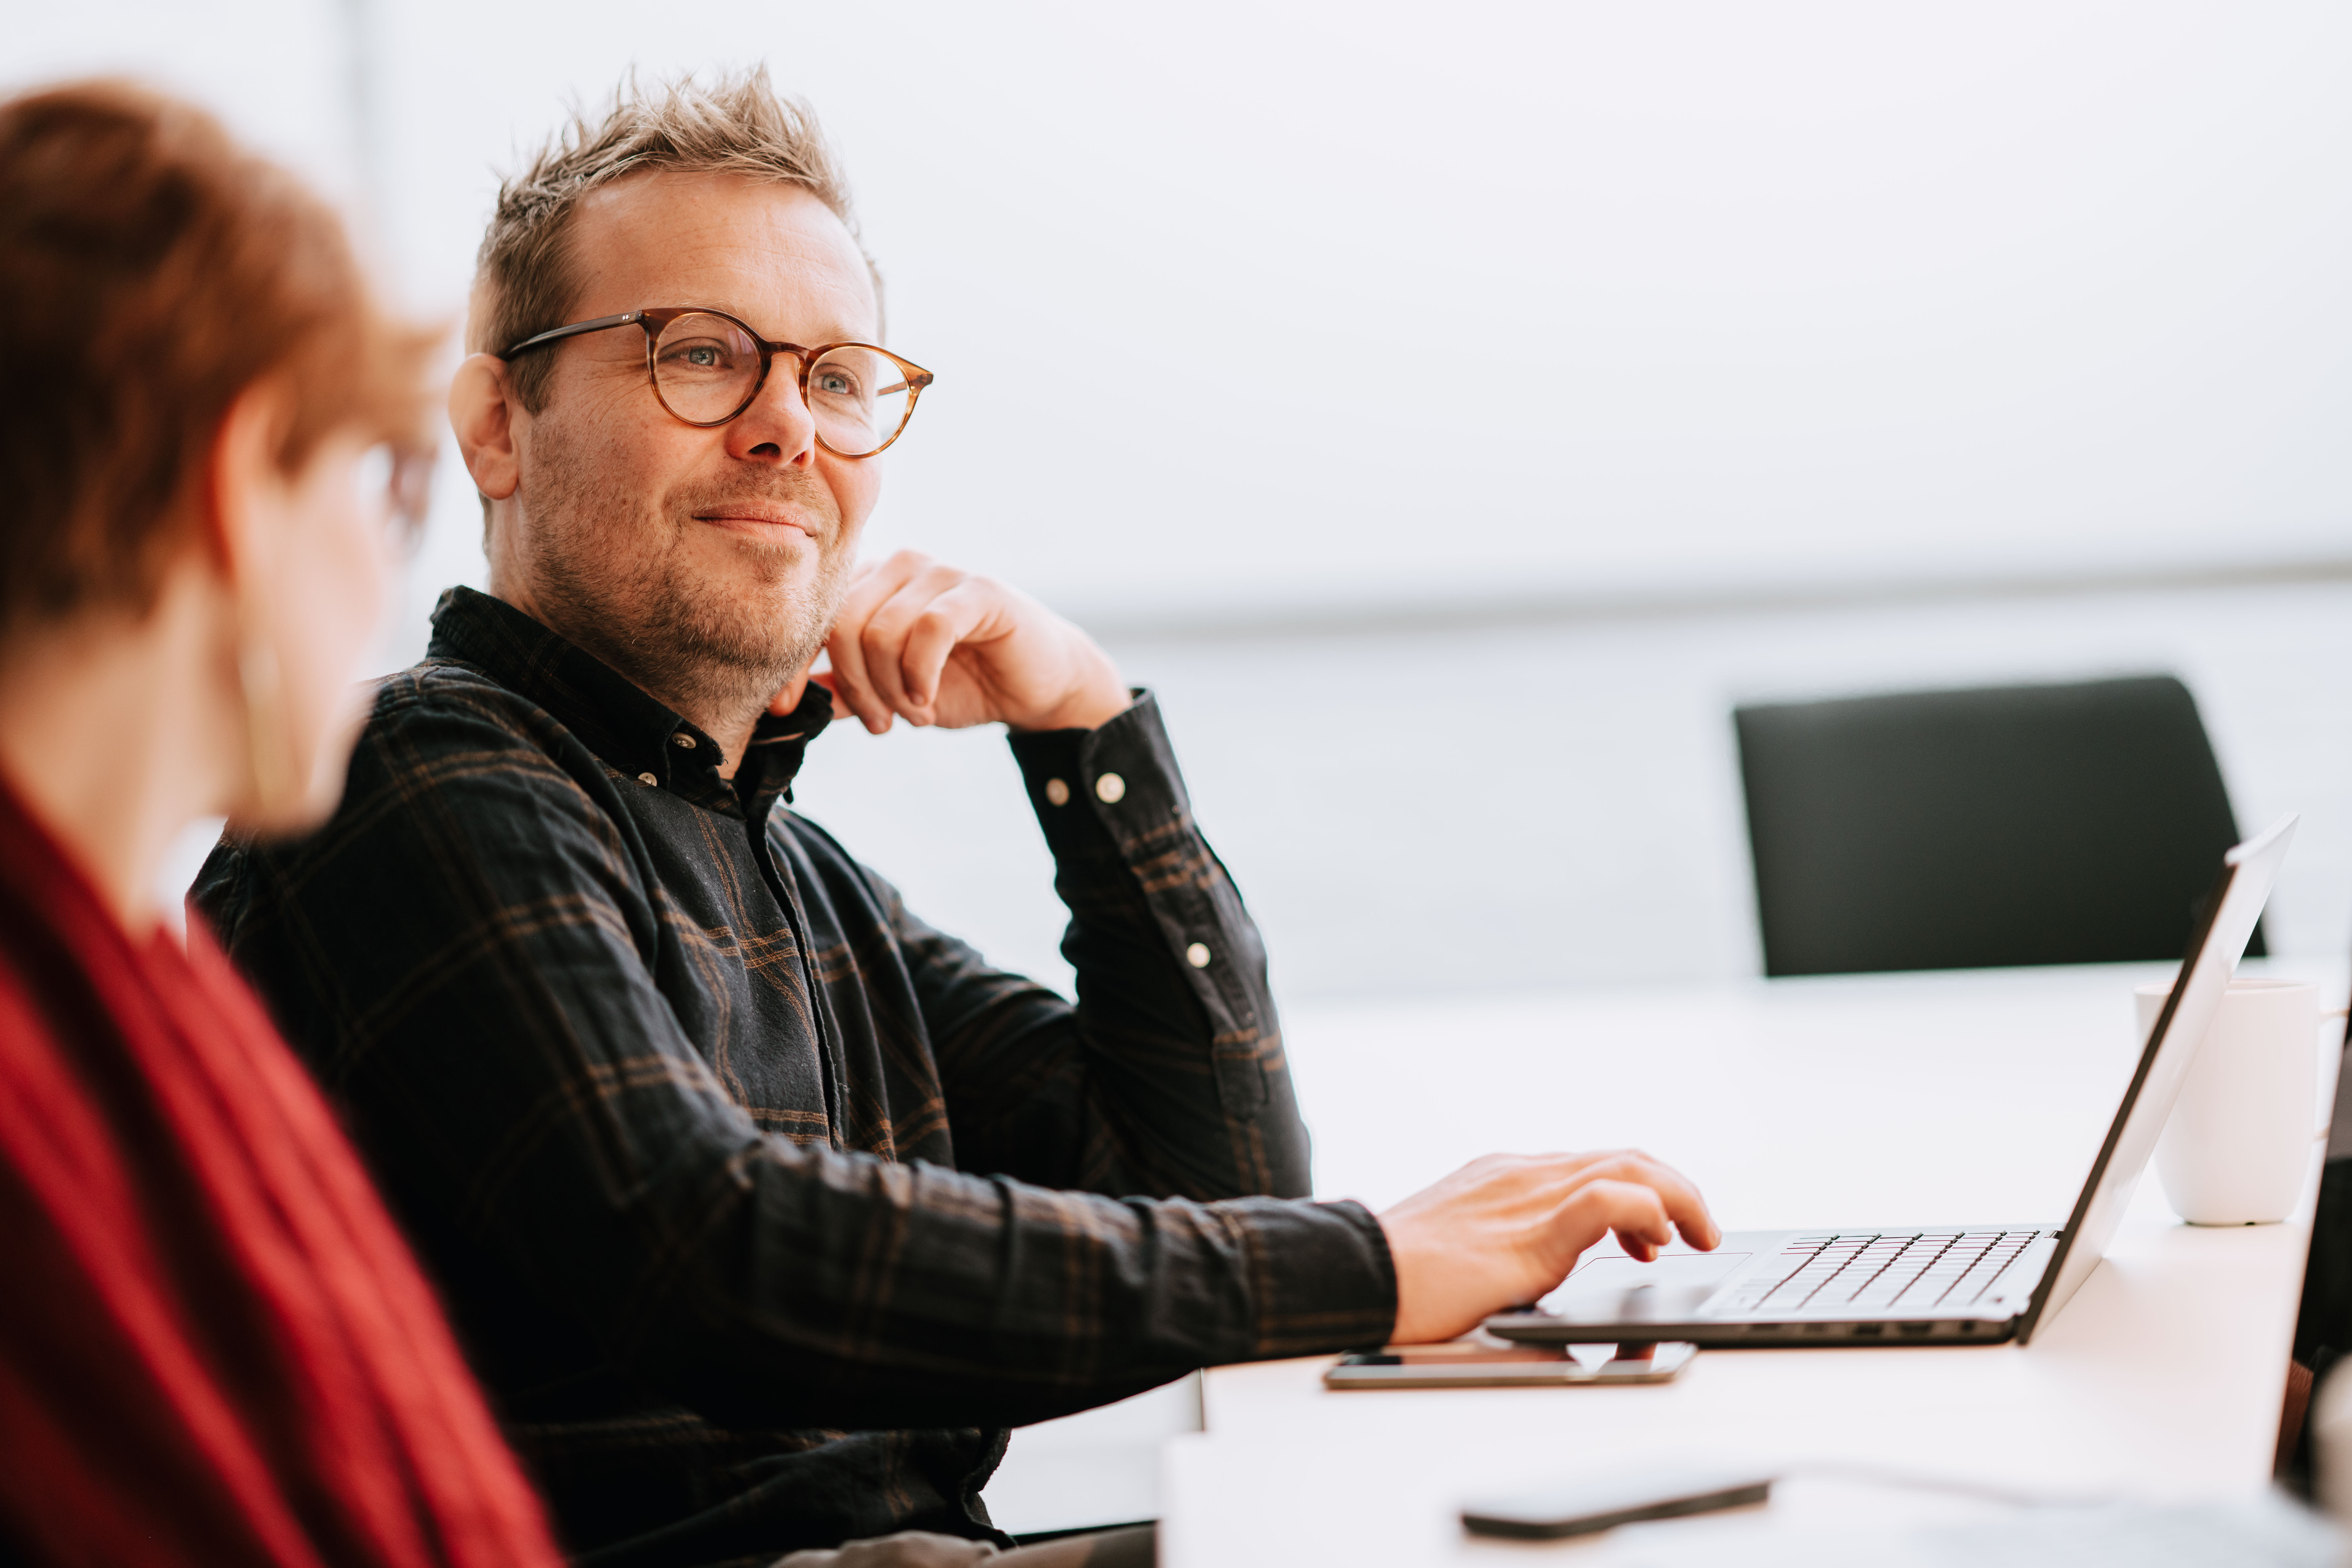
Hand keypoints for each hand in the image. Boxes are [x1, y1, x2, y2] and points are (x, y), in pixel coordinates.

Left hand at [796, 550, 1129, 733]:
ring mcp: (940, 572)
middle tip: (881, 723)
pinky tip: (930, 700)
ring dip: (893, 690)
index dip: (794, 664)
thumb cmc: (962, 683)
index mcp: (870, 582)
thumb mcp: (890, 692)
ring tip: (914, 713)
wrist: (1037, 687)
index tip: (784, 709)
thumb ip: (843, 690)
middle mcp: (900, 566)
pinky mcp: (979, 590)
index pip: (812, 615)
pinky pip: (928, 630)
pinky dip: (921, 677)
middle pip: (842, 624)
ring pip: (881, 631)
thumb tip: (787, 704)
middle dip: (856, 686)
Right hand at [1377, 1150, 1719, 1343]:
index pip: (1594, 1162)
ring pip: (1629, 1169)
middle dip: (1674, 1189)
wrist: (1355, 1274)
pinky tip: (1658, 1241)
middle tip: (1698, 1230)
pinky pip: (1606, 1204)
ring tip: (1698, 1235)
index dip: (1642, 1187)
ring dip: (1677, 1198)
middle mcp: (1522, 1174)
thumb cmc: (1400, 1276)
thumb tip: (1536, 1276)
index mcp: (1506, 1174)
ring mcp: (1527, 1197)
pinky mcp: (1531, 1234)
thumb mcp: (1465, 1248)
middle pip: (1625, 1157)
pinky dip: (1646, 1213)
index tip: (1656, 1231)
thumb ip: (1505, 1246)